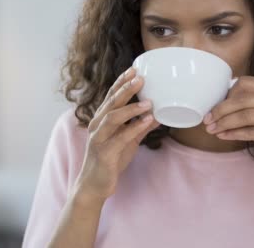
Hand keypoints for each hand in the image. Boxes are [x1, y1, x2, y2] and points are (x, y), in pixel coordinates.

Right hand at [74, 67, 160, 203]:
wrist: (95, 185)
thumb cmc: (110, 160)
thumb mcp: (128, 141)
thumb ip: (140, 127)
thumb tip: (158, 115)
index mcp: (101, 119)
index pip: (111, 96)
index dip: (121, 82)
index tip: (134, 69)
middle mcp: (97, 125)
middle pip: (111, 102)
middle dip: (126, 88)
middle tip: (141, 77)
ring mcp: (99, 138)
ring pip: (113, 117)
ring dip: (131, 108)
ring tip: (148, 102)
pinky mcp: (104, 152)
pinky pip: (120, 137)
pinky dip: (134, 128)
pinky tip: (148, 121)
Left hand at [203, 76, 253, 173]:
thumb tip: (225, 104)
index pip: (245, 83)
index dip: (227, 93)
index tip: (216, 105)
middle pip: (241, 99)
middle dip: (220, 110)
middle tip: (207, 119)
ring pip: (244, 116)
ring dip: (224, 123)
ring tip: (211, 130)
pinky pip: (252, 132)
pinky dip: (234, 134)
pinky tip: (224, 136)